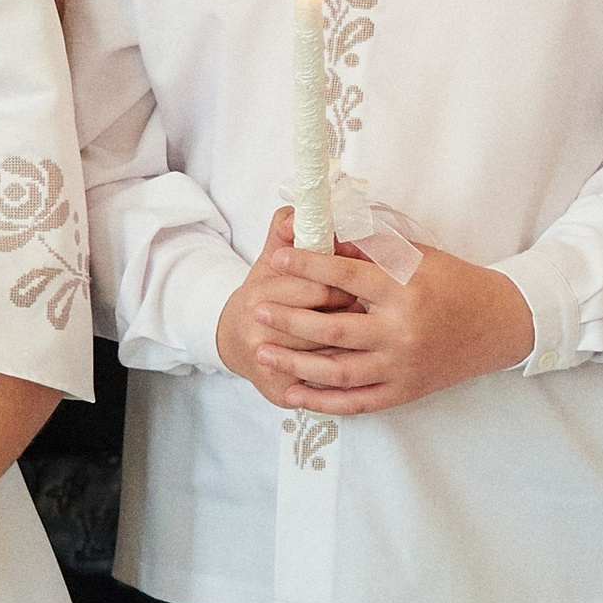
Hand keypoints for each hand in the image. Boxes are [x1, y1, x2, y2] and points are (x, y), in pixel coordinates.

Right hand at [218, 206, 361, 401]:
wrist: (239, 339)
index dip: (345, 285)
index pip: (321, 288)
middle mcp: (259, 331)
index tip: (356, 282)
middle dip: (349, 313)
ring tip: (362, 333)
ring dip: (353, 346)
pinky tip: (356, 363)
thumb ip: (289, 228)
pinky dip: (345, 377)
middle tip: (361, 307)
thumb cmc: (270, 291)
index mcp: (261, 292)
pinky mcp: (278, 392)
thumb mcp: (274, 253)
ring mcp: (268, 365)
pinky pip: (324, 387)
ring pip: (330, 357)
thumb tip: (303, 210)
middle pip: (327, 323)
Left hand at [225, 204, 533, 414]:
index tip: (278, 259)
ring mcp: (402, 366)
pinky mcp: (405, 391)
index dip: (309, 266)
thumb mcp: (418, 257)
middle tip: (259, 310)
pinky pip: (356, 402)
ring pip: (338, 371)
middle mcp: (402, 332)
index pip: (347, 277)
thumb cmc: (456, 282)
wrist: (499, 324)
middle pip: (334, 329)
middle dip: (291, 319)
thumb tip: (326, 234)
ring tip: (263, 351)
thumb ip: (372, 249)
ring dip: (296, 363)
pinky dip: (322, 400)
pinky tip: (294, 393)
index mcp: (406, 291)